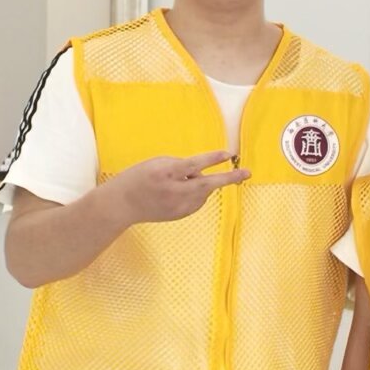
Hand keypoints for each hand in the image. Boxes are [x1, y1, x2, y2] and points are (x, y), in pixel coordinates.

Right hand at [107, 150, 247, 222]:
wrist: (122, 205)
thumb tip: (203, 173)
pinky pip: (197, 201)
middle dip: (229, 178)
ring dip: (201, 183)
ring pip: (203, 191)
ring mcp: (177, 206)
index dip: (211, 159)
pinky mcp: (180, 215)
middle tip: (247, 172)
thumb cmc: (139, 178)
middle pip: (206, 184)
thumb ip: (181, 166)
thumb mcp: (156, 163)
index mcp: (164, 174)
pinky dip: (196, 193)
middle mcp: (173, 191)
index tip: (228, 154)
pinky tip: (180, 191)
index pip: (192, 165)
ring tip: (180, 181)